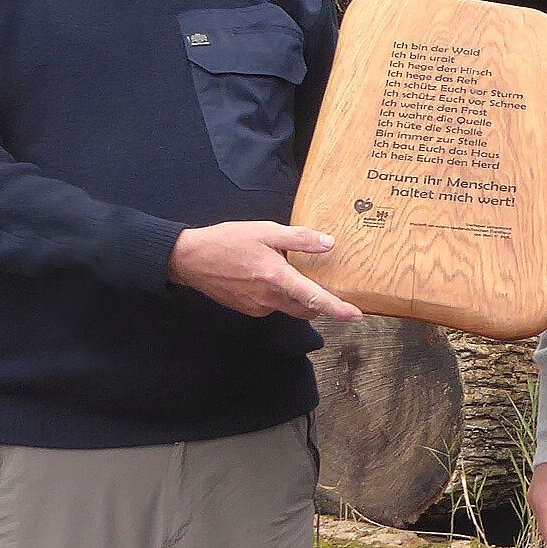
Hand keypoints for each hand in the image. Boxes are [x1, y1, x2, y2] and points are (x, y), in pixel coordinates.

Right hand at [168, 221, 361, 322]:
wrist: (191, 259)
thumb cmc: (228, 241)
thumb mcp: (266, 231)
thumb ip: (299, 238)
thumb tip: (328, 244)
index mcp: (277, 278)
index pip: (314, 298)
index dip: (337, 309)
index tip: (355, 316)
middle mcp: (269, 298)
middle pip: (306, 309)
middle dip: (319, 303)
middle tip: (325, 285)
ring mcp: (258, 307)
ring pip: (289, 307)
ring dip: (296, 296)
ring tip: (286, 270)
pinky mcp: (248, 310)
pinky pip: (272, 305)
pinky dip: (277, 294)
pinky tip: (265, 275)